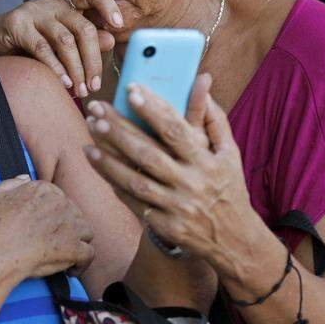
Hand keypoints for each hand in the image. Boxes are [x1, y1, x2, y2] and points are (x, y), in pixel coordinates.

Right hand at [0, 0, 123, 97]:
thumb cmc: (26, 45)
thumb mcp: (59, 45)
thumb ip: (84, 42)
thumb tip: (111, 40)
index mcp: (65, 4)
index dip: (107, 5)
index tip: (120, 25)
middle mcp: (51, 4)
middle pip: (82, 27)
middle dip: (93, 59)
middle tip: (95, 84)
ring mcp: (33, 12)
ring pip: (65, 40)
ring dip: (76, 69)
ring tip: (81, 89)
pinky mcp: (17, 24)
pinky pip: (43, 48)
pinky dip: (56, 68)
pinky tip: (63, 82)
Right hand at [0, 175, 94, 278]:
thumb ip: (12, 183)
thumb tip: (25, 178)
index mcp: (43, 190)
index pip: (59, 198)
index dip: (53, 214)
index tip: (45, 226)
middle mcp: (60, 204)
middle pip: (74, 214)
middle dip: (66, 228)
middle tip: (52, 243)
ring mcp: (70, 226)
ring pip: (85, 232)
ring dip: (77, 242)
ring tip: (64, 255)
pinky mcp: (74, 248)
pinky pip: (88, 254)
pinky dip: (81, 264)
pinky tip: (70, 270)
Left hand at [83, 77, 263, 269]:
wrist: (235, 241)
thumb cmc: (229, 188)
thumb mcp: (230, 154)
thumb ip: (214, 119)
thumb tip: (202, 82)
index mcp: (207, 161)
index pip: (175, 130)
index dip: (152, 109)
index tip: (131, 90)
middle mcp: (192, 183)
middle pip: (147, 152)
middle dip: (119, 129)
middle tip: (96, 110)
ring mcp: (176, 206)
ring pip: (135, 179)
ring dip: (108, 158)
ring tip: (88, 137)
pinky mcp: (165, 225)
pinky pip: (132, 200)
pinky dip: (112, 181)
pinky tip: (96, 162)